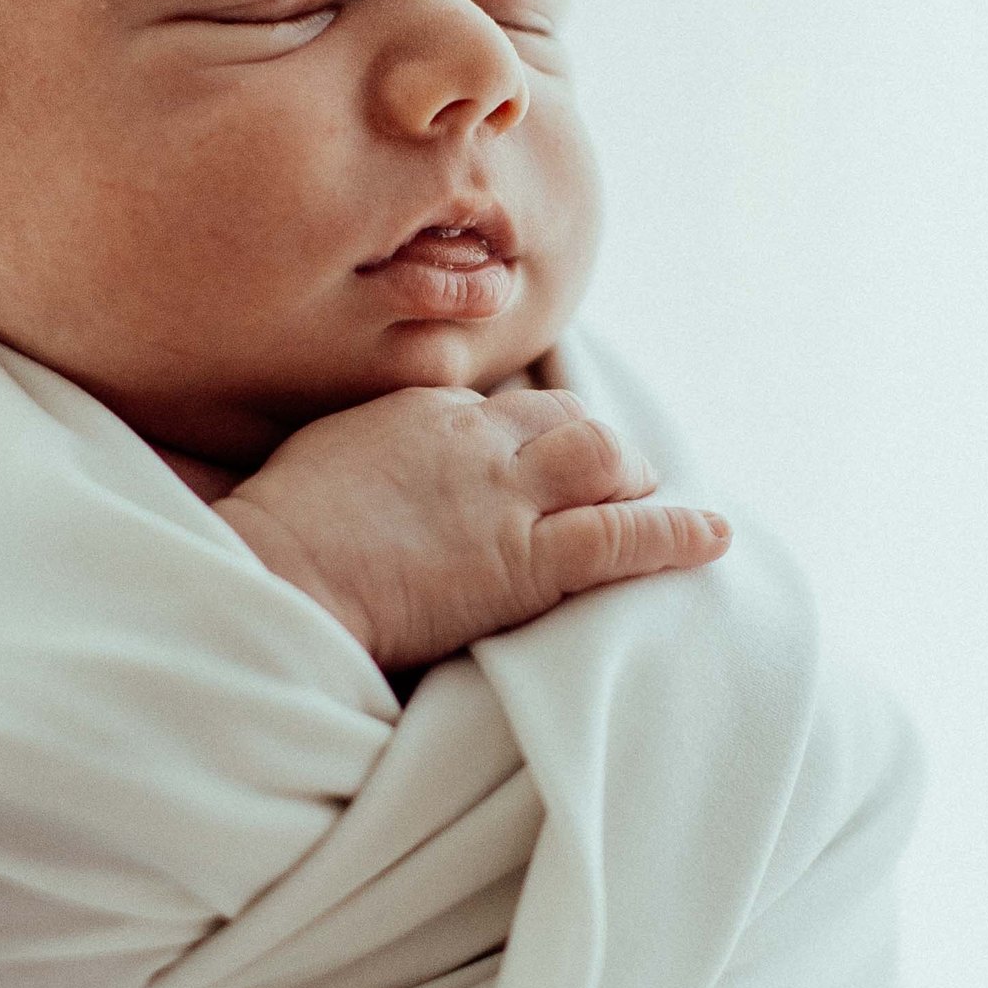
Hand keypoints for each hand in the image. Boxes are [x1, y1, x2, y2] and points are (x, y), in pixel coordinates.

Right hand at [220, 385, 729, 670]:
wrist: (276, 579)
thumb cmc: (272, 536)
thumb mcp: (313, 460)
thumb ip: (357, 451)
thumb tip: (355, 460)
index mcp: (423, 408)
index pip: (501, 409)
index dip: (522, 440)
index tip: (525, 465)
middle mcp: (476, 437)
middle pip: (566, 421)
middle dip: (595, 450)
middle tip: (607, 483)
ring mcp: (507, 495)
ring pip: (604, 460)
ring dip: (631, 480)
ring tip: (647, 503)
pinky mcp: (529, 560)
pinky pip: (624, 537)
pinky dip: (677, 534)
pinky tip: (715, 538)